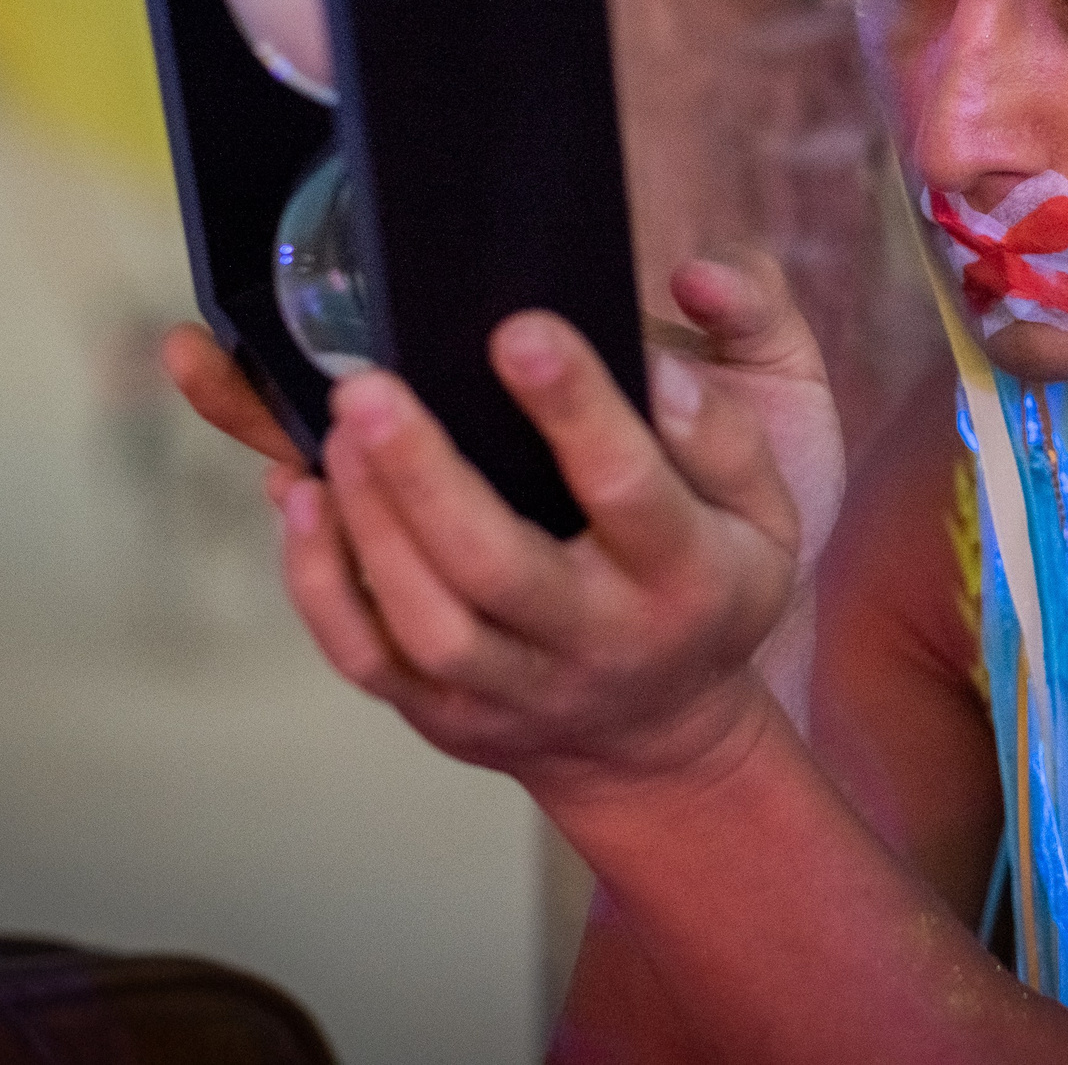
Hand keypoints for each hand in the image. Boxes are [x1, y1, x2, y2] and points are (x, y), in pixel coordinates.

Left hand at [160, 255, 841, 793]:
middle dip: (425, 475)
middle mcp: (600, 640)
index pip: (629, 488)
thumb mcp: (765, 506)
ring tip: (338, 427)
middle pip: (499, 568)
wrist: (661, 735)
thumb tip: (659, 361)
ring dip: (370, 522)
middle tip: (369, 386)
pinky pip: (366, 660)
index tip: (518, 331)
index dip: (574, 408)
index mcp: (686, 574)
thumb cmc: (707, 581)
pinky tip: (301, 499)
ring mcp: (516, 691)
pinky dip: (320, 582)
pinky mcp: (445, 716)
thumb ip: (722, 428)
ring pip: (426, 624)